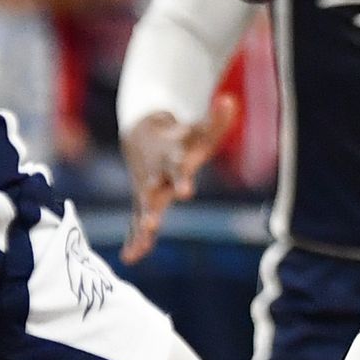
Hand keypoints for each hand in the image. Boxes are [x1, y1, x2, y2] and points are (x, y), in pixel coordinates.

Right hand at [120, 95, 234, 263]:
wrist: (143, 138)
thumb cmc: (181, 138)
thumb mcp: (199, 130)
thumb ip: (216, 120)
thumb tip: (230, 101)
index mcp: (171, 159)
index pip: (178, 168)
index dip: (182, 179)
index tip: (187, 193)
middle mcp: (157, 177)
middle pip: (154, 192)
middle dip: (153, 207)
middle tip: (152, 223)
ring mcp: (147, 191)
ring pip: (143, 210)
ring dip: (142, 224)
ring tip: (142, 239)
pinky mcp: (143, 204)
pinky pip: (135, 224)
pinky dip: (134, 240)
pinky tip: (130, 257)